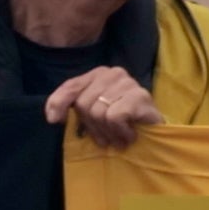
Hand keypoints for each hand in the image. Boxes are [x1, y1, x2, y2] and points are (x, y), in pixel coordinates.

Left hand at [42, 64, 158, 145]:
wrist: (155, 135)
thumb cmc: (121, 125)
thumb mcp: (92, 115)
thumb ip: (73, 109)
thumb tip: (53, 117)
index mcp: (99, 74)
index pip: (70, 86)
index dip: (58, 103)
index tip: (54, 120)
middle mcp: (113, 73)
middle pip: (83, 104)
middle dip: (92, 126)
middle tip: (107, 135)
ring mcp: (128, 83)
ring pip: (98, 112)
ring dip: (108, 132)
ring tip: (119, 136)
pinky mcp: (140, 96)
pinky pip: (114, 117)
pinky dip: (120, 132)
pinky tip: (130, 135)